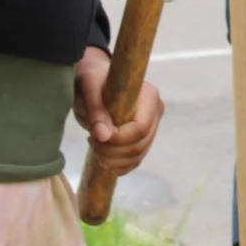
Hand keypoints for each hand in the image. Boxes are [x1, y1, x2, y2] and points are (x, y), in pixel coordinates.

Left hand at [73, 46, 163, 177]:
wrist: (96, 80)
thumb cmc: (93, 79)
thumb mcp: (89, 88)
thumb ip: (96, 110)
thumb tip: (103, 136)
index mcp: (149, 96)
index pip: (140, 128)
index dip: (118, 139)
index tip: (96, 136)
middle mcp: (155, 112)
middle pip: (140, 145)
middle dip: (112, 152)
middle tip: (92, 142)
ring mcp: (152, 126)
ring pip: (138, 156)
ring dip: (113, 161)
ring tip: (96, 147)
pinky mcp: (143, 138)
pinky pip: (136, 160)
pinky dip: (120, 166)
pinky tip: (104, 160)